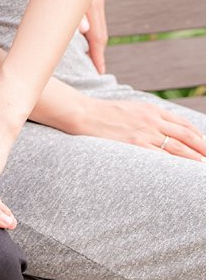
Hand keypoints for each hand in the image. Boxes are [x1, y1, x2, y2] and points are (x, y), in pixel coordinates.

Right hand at [70, 95, 204, 159]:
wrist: (83, 113)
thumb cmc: (104, 112)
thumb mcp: (131, 107)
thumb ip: (149, 116)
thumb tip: (164, 127)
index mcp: (152, 110)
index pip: (184, 124)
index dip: (199, 136)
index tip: (204, 146)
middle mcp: (153, 120)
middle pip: (187, 136)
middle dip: (203, 149)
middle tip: (208, 158)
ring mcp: (145, 133)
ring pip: (178, 148)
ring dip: (194, 159)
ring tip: (202, 167)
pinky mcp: (135, 144)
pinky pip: (161, 157)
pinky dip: (174, 165)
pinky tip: (181, 172)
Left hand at [80, 0, 107, 74]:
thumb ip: (76, 11)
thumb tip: (84, 32)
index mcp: (93, 7)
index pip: (98, 38)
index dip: (98, 56)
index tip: (99, 72)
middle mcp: (96, 4)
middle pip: (100, 35)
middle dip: (98, 53)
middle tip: (97, 70)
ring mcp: (93, 0)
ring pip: (97, 26)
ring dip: (94, 43)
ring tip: (90, 58)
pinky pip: (92, 19)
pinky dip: (90, 31)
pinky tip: (83, 35)